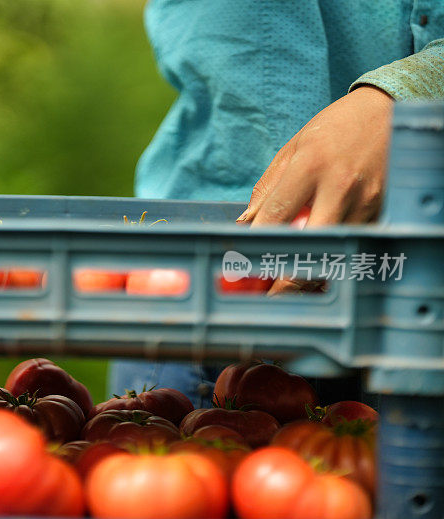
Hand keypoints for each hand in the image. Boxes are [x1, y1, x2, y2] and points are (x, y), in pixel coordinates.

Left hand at [239, 86, 392, 293]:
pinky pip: (356, 246)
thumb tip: (246, 224)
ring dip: (313, 275)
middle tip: (268, 297)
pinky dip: (338, 261)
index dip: (255, 247)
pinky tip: (322, 269)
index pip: (274, 217)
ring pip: (337, 254)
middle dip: (287, 278)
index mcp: (310, 166)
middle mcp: (340, 186)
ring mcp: (367, 201)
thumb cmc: (333, 129)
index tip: (242, 269)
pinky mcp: (384, 211)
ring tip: (291, 289)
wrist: (388, 109)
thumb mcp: (293, 149)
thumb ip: (268, 188)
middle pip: (310, 246)